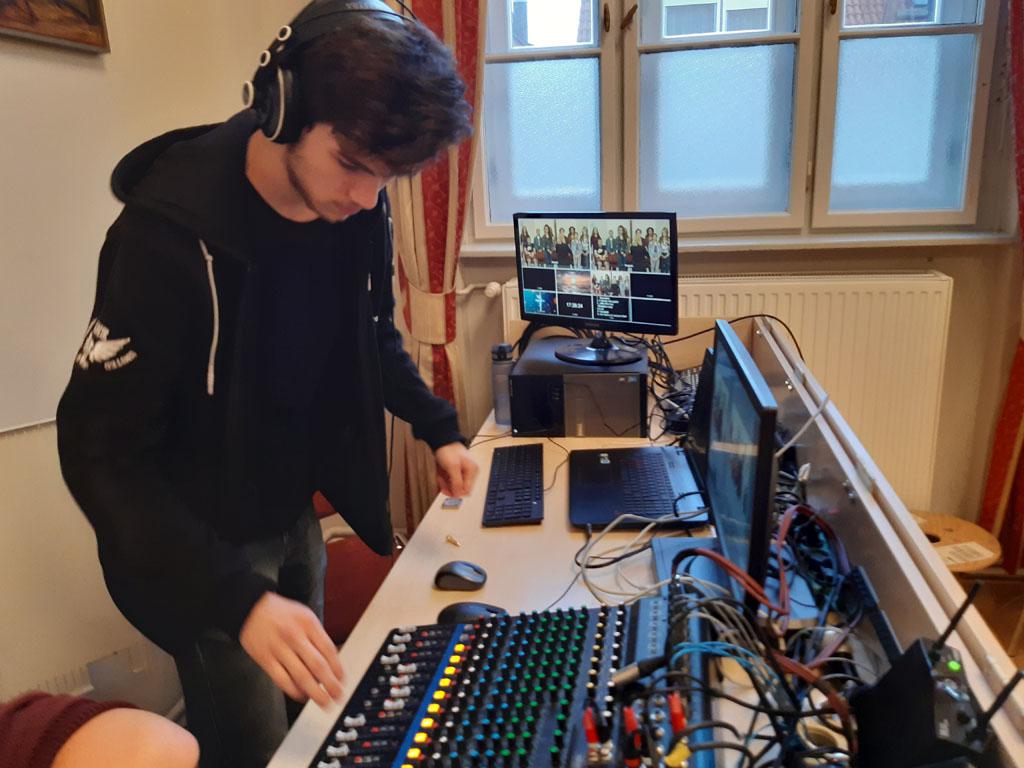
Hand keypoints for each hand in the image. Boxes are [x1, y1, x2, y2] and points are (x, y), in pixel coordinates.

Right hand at [239, 592, 343, 706]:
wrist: (251, 609)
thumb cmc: (281, 613)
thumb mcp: (305, 616)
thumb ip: (318, 636)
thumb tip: (332, 660)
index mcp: (308, 624)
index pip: (328, 650)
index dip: (338, 668)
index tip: (342, 680)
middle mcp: (295, 636)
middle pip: (317, 665)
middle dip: (330, 685)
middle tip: (338, 696)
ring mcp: (279, 649)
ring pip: (301, 676)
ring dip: (315, 693)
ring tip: (324, 702)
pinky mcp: (265, 659)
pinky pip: (282, 680)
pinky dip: (294, 691)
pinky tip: (302, 696)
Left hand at [435, 442, 478, 497]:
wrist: (441, 440)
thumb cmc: (448, 450)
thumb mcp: (453, 467)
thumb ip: (457, 482)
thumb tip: (458, 495)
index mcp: (472, 471)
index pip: (466, 491)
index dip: (455, 492)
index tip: (446, 490)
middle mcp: (468, 472)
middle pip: (458, 489)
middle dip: (448, 486)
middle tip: (441, 481)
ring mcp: (461, 472)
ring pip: (452, 485)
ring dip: (444, 482)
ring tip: (440, 475)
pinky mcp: (455, 471)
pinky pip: (449, 480)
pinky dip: (443, 479)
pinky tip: (440, 474)